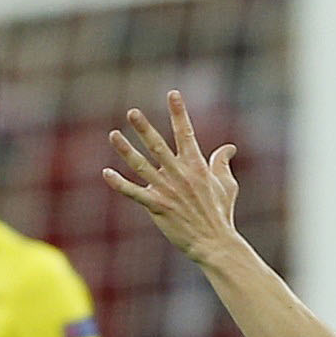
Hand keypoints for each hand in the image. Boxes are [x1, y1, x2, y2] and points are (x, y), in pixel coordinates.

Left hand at [103, 91, 243, 256]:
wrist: (215, 242)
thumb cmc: (221, 213)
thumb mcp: (227, 185)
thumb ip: (222, 163)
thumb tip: (228, 148)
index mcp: (197, 166)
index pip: (186, 133)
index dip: (179, 113)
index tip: (173, 94)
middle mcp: (180, 174)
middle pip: (159, 146)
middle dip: (145, 128)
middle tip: (132, 112)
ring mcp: (167, 190)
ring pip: (142, 166)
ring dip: (126, 150)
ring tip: (113, 134)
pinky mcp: (157, 207)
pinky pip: (135, 193)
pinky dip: (120, 184)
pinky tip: (106, 173)